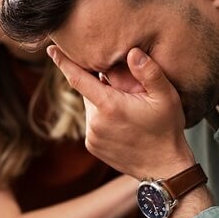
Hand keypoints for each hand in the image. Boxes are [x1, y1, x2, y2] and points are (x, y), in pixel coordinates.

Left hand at [48, 45, 194, 179]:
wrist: (164, 168)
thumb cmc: (166, 130)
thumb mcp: (166, 97)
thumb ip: (149, 72)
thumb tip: (133, 52)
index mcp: (109, 106)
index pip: (78, 78)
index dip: (64, 61)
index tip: (51, 49)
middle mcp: (95, 122)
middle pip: (88, 91)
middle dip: (101, 85)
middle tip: (127, 90)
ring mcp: (92, 136)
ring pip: (91, 107)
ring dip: (103, 102)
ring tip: (129, 110)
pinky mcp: (92, 146)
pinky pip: (93, 123)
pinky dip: (103, 117)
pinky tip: (123, 123)